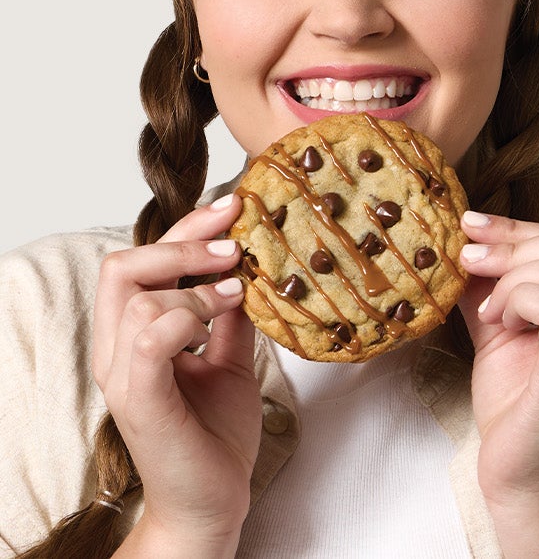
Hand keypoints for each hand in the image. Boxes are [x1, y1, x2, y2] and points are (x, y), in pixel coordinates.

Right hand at [92, 193, 259, 550]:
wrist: (214, 499)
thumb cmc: (216, 433)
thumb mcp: (232, 358)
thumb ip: (232, 316)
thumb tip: (253, 267)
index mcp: (133, 336)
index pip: (140, 263)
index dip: (184, 229)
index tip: (234, 207)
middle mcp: (118, 351)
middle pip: (123, 266)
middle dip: (183, 243)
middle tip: (235, 245)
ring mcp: (123, 375)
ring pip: (135, 297)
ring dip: (195, 285)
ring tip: (238, 294)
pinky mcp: (140, 401)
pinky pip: (147, 340)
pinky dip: (187, 316)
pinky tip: (221, 316)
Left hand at [457, 211, 538, 504]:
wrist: (524, 475)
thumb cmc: (518, 406)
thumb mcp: (501, 330)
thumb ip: (493, 288)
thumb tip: (469, 243)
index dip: (519, 227)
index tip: (471, 227)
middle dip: (514, 243)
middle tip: (469, 262)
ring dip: (512, 279)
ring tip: (490, 314)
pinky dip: (518, 301)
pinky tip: (499, 325)